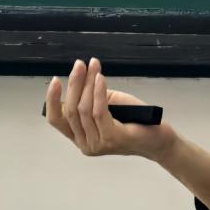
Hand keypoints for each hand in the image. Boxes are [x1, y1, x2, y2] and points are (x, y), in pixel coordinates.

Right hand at [45, 58, 174, 161]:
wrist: (158, 137)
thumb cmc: (134, 121)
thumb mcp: (108, 106)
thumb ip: (92, 98)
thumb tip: (82, 79)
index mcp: (80, 137)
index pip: (57, 120)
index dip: (52, 100)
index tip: (55, 79)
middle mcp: (85, 144)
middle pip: (70, 110)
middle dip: (74, 84)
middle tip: (80, 64)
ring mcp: (97, 144)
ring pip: (83, 109)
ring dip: (87, 83)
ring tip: (93, 66)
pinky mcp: (111, 139)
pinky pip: (99, 111)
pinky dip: (98, 92)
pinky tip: (100, 78)